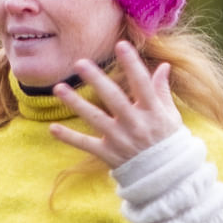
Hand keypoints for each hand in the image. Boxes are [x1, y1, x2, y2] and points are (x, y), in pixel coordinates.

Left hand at [51, 40, 185, 170]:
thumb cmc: (169, 142)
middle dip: (97, 79)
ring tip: (58, 88)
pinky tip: (52, 128)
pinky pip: (86, 144)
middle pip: (113, 98)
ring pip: (95, 118)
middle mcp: (135, 124)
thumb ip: (162, 91)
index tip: (121, 44)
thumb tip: (163, 66)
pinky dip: (69, 138)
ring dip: (76, 103)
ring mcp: (120, 139)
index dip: (132, 64)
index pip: (142, 84)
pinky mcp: (108, 154)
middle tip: (79, 62)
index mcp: (152, 112)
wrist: (167, 178)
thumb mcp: (170, 115)